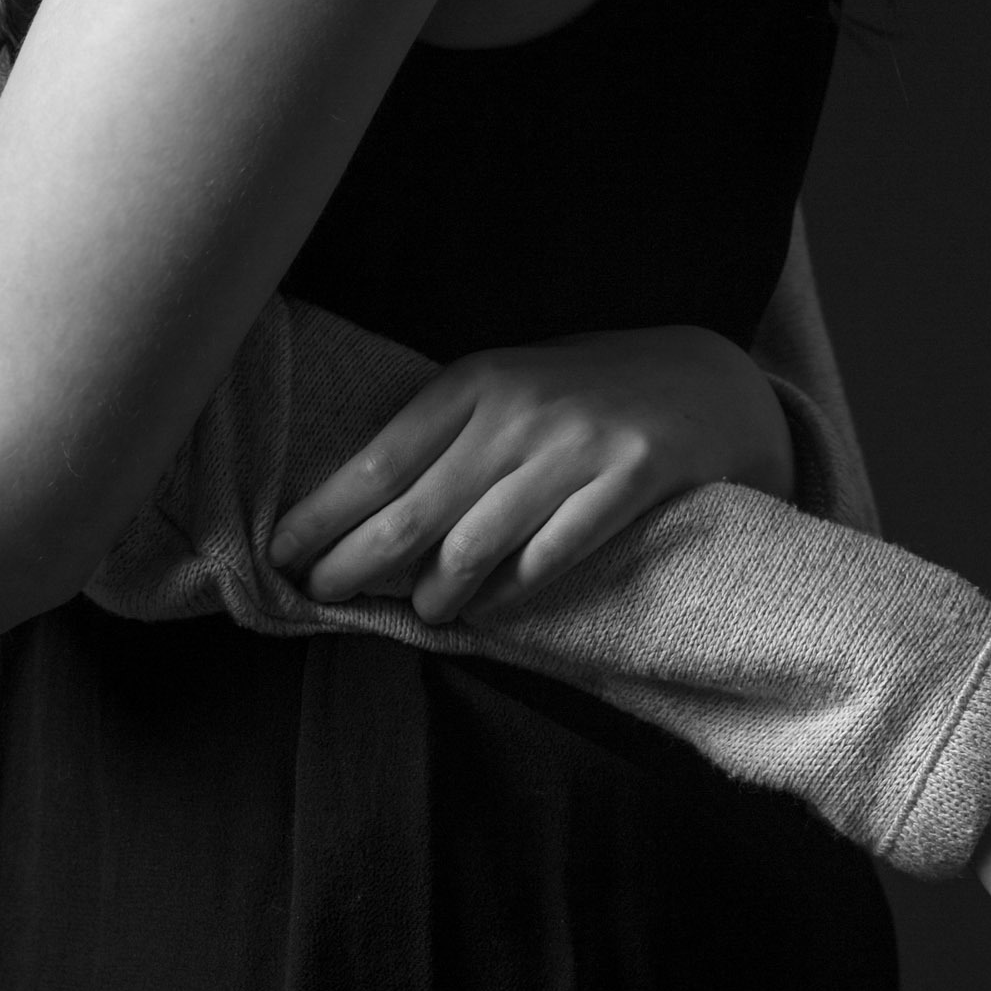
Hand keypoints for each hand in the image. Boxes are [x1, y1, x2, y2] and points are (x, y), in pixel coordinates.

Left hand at [266, 324, 794, 624]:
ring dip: (437, 589)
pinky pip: (555, 550)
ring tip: (421, 612)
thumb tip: (359, 512)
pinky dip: (514, 588)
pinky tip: (492, 608)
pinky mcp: (632, 477)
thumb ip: (449, 437)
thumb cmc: (585, 393)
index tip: (282, 554)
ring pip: (479, 541)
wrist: (708, 379)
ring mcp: (577, 445)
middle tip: (323, 598)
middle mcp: (519, 410)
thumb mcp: (512, 389)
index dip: (325, 515)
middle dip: (357, 563)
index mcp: (477, 379)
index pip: (380, 460)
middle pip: (415, 508)